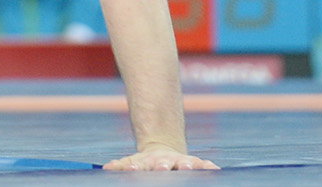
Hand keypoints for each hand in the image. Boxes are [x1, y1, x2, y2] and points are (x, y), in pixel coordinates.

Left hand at [104, 146, 218, 171]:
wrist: (163, 152)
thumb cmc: (145, 164)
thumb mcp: (132, 162)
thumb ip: (121, 166)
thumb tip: (107, 168)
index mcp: (148, 163)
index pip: (142, 166)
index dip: (138, 168)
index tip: (134, 170)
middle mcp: (165, 161)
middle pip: (164, 164)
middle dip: (163, 167)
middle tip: (162, 168)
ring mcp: (180, 162)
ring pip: (185, 163)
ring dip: (187, 166)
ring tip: (187, 168)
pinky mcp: (194, 163)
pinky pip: (202, 164)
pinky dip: (208, 166)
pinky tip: (214, 169)